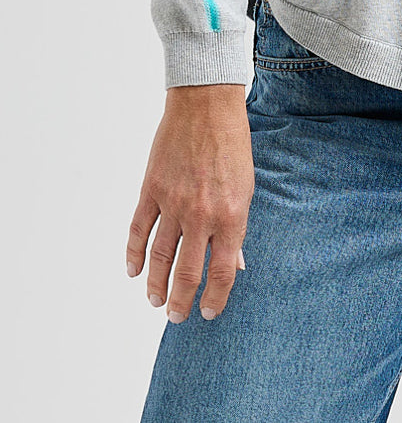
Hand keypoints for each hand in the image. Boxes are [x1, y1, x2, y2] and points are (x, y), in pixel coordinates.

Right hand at [126, 84, 254, 322]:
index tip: (209, 313)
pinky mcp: (151, 189)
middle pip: (187, 273)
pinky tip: (133, 271)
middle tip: (176, 317)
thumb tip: (235, 264)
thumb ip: (236, 228)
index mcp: (231, 216)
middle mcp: (201, 215)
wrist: (207, 105)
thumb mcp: (246, 187)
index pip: (221, 273)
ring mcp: (173, 203)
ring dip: (155, 285)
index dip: (215, 299)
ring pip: (159, 258)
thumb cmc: (232, 144)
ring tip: (155, 301)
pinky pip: (139, 230)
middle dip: (181, 302)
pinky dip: (134, 254)